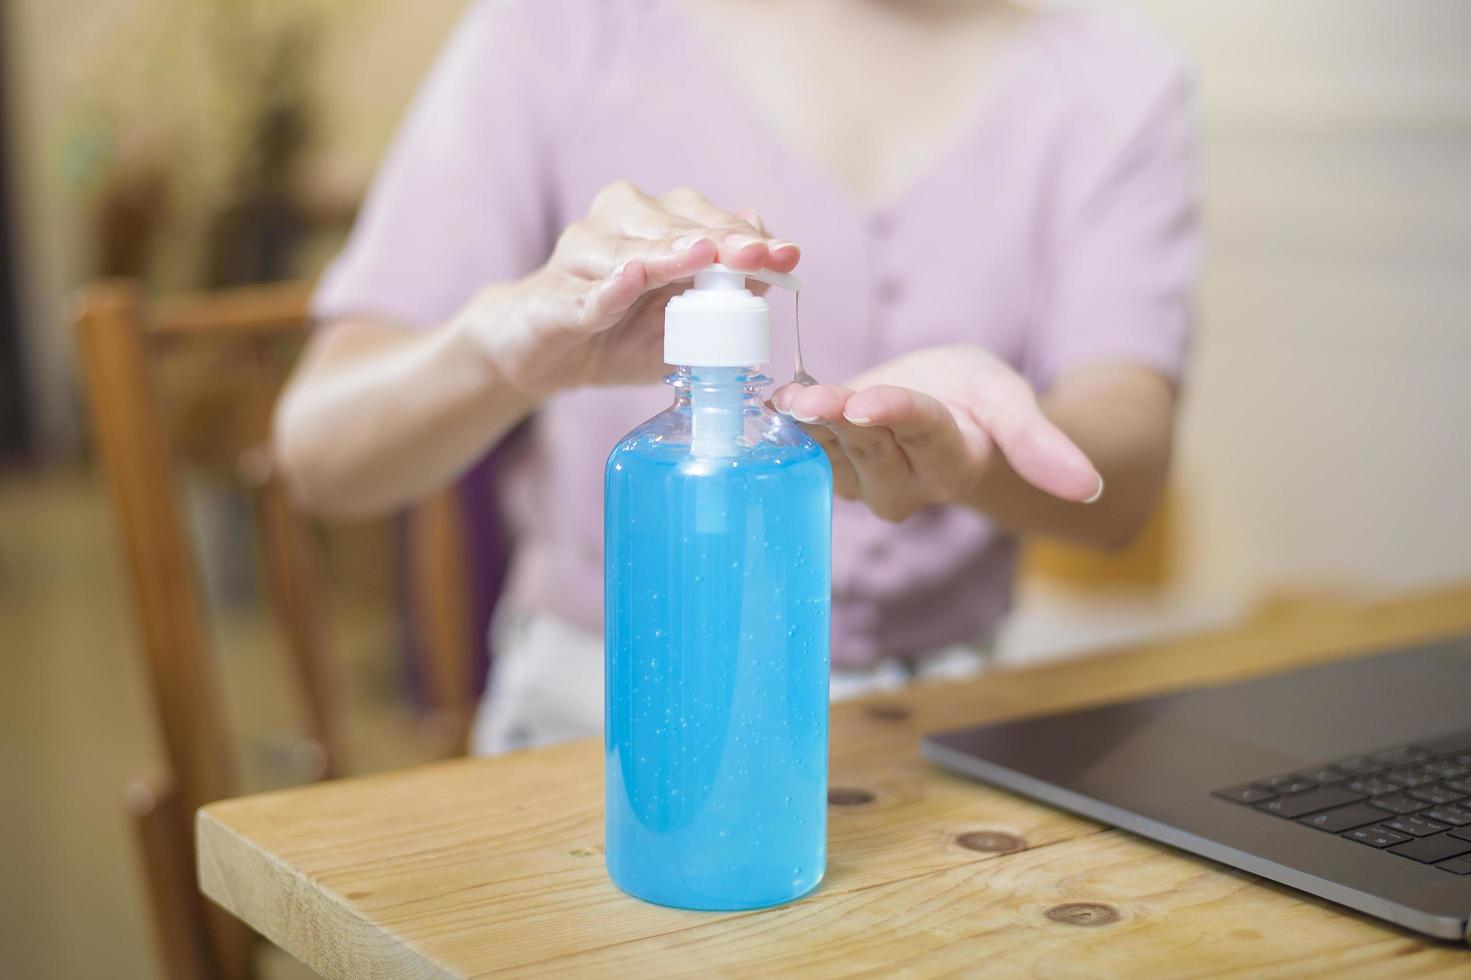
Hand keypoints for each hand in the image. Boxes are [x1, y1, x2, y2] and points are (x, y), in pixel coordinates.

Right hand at [461, 181, 798, 396]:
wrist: (543, 356)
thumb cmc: (618, 332)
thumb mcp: (683, 322)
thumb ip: (724, 292)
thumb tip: (772, 259)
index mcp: (652, 225)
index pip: (705, 221)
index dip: (745, 237)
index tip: (784, 254)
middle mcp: (615, 225)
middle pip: (670, 225)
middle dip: (716, 239)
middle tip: (753, 255)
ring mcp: (578, 256)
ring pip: (627, 250)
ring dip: (666, 253)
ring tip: (700, 255)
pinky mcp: (552, 297)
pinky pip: (583, 293)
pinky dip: (607, 288)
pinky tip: (630, 278)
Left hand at [771, 345, 1102, 521]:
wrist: (947, 404)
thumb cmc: (981, 399)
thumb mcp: (1013, 403)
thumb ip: (1043, 443)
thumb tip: (1090, 490)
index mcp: (957, 462)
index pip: (926, 434)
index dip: (898, 416)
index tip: (870, 401)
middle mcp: (910, 483)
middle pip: (872, 446)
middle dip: (841, 419)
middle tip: (811, 397)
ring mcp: (868, 480)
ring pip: (834, 450)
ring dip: (808, 425)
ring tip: (786, 399)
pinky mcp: (835, 468)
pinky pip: (808, 448)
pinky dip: (788, 425)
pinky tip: (770, 404)